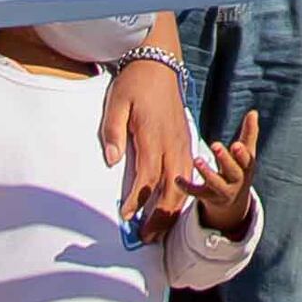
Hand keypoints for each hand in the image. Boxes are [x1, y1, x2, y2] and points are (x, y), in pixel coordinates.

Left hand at [101, 46, 196, 225]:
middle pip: (173, 189)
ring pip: (185, 185)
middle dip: (160, 216)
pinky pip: (189, 174)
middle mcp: (173, 143)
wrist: (159, 63)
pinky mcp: (186, 140)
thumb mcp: (116, 103)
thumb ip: (112, 133)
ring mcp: (183, 142)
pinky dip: (183, 194)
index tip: (126, 217)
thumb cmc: (134, 83)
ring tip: (161, 229)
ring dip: (173, 209)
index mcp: (154, 136)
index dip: (137, 201)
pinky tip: (174, 205)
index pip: (147, 178)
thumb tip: (111, 161)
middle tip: (147, 237)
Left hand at [193, 107, 263, 237]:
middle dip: (225, 159)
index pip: (247, 161)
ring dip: (206, 172)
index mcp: (246, 168)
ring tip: (197, 160)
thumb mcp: (246, 153)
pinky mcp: (208, 198)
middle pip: (233, 172)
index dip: (242, 154)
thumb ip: (249, 133)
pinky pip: (197, 193)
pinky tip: (177, 178)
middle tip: (215, 145)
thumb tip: (253, 111)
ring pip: (215, 183)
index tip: (236, 144)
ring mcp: (222, 191)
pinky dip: (187, 187)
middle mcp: (237, 181)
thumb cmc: (239, 169)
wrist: (233, 202)